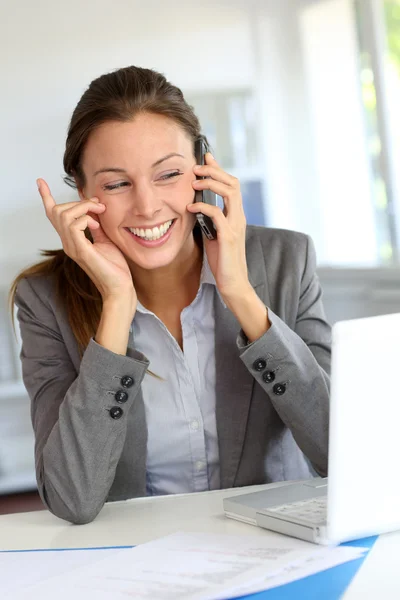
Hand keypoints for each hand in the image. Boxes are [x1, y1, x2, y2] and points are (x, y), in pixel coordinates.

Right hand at [37, 179, 136, 310]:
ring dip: (83, 208)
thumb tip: (95, 211)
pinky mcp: (81, 250)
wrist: (120, 288)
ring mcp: (72, 247)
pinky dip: (86, 219)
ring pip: (64, 215)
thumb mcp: (106, 240)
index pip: (54, 216)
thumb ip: (98, 226)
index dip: (47, 198)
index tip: (41, 182)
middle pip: (58, 211)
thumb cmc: (115, 268)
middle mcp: (68, 243)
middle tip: (99, 205)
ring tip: (99, 214)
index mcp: (73, 240)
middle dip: (78, 201)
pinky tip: (96, 225)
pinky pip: (74, 225)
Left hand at [187, 153, 251, 303]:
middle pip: (233, 183)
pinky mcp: (228, 237)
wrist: (233, 284)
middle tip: (196, 167)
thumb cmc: (222, 261)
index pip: (231, 185)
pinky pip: (217, 214)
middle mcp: (238, 217)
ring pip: (230, 193)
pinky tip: (190, 207)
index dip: (219, 169)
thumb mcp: (213, 235)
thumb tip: (194, 206)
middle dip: (214, 171)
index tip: (206, 157)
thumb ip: (208, 220)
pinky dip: (203, 206)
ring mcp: (235, 226)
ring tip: (194, 182)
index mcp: (236, 216)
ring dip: (211, 183)